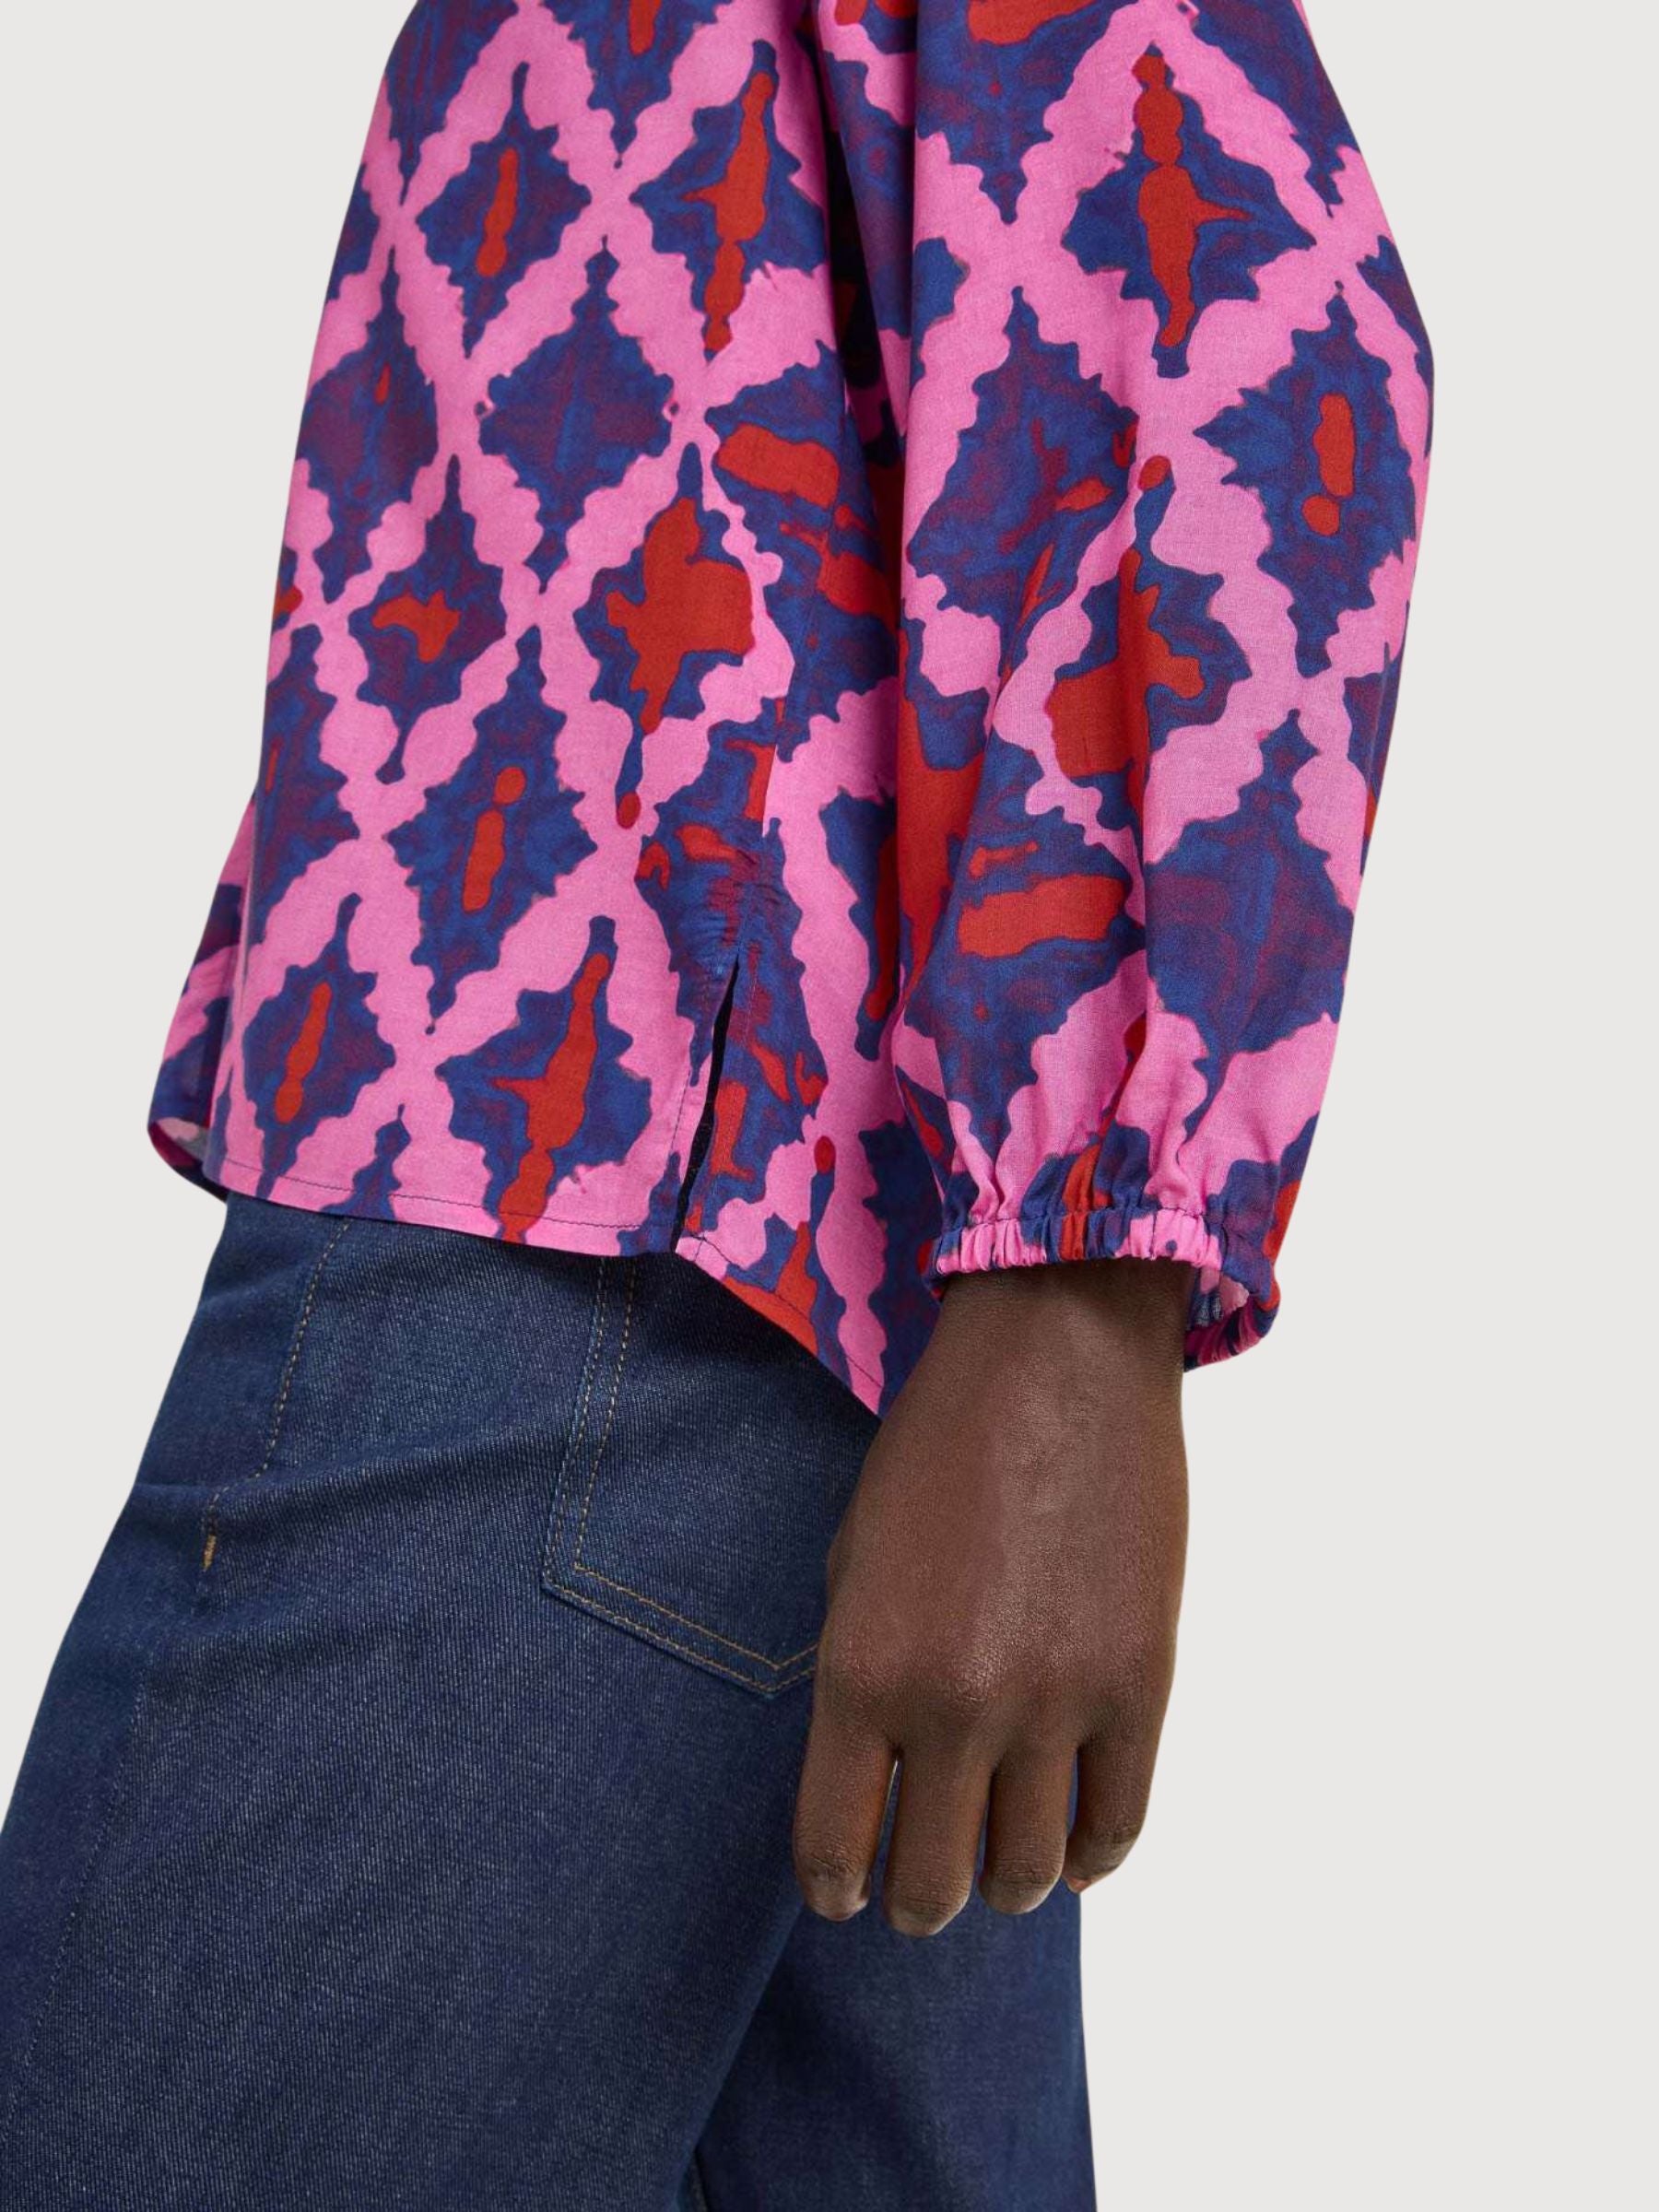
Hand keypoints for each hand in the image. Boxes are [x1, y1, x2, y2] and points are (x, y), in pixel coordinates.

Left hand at [793, 1257, 1189, 1934]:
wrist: (1057, 1356)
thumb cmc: (939, 1446)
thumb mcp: (855, 1557)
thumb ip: (859, 1676)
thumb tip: (878, 1779)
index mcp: (862, 1669)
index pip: (834, 1846)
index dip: (837, 1887)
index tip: (845, 1894)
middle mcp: (955, 1703)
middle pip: (933, 1882)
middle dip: (917, 1902)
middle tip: (919, 1894)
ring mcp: (1057, 1701)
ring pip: (1026, 1873)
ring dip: (1002, 1887)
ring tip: (995, 1870)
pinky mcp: (1141, 1685)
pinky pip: (1118, 1827)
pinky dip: (1088, 1855)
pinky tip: (1069, 1844)